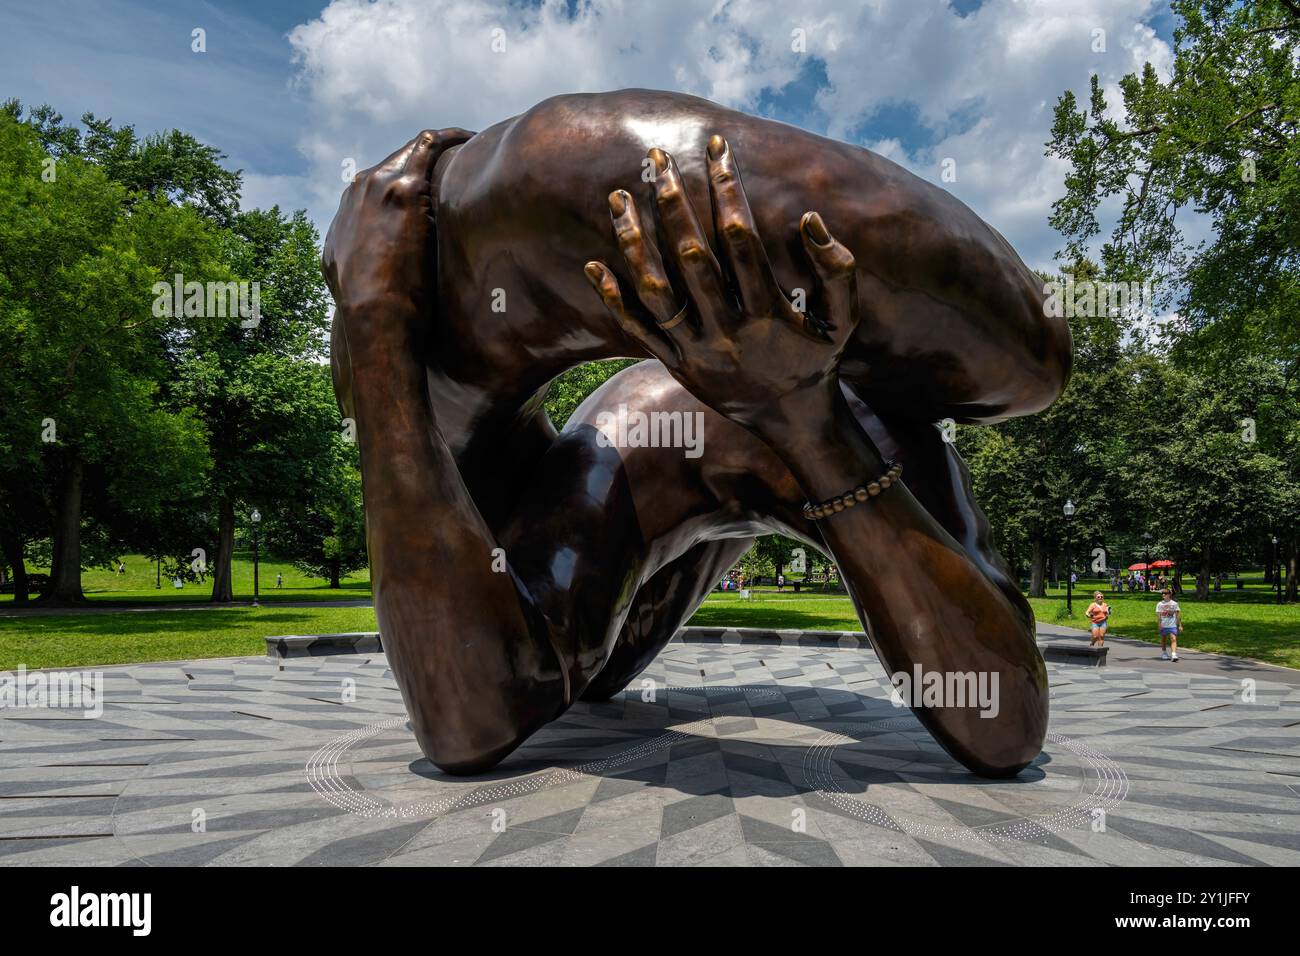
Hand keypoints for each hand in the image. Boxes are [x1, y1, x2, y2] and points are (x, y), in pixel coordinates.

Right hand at [321, 128, 472, 364]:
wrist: (374, 318)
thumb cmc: (377, 315)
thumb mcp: (360, 287)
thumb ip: (366, 262)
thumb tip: (377, 265)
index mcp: (348, 214)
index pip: (383, 183)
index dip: (414, 180)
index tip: (440, 184)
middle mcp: (358, 192)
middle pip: (400, 160)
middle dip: (431, 157)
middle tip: (467, 158)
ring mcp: (377, 186)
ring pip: (415, 149)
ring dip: (445, 144)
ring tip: (475, 144)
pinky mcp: (402, 189)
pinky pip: (428, 147)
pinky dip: (450, 139)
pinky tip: (473, 139)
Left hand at [583, 135, 858, 434]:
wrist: (792, 420)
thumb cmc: (818, 359)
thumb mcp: (845, 319)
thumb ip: (839, 269)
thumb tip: (810, 218)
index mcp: (766, 310)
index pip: (740, 237)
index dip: (727, 189)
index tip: (716, 149)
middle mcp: (727, 329)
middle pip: (691, 256)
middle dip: (674, 203)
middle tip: (657, 159)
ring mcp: (697, 348)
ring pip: (656, 290)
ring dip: (634, 242)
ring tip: (618, 199)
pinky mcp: (676, 363)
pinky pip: (638, 331)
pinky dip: (614, 300)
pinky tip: (594, 265)